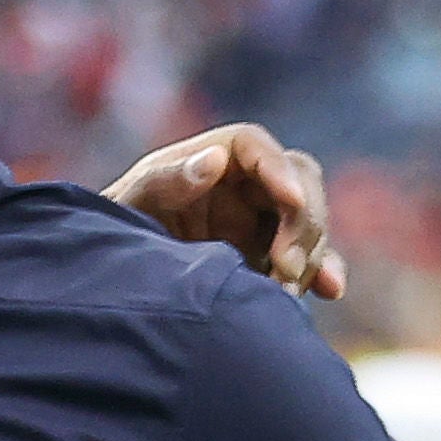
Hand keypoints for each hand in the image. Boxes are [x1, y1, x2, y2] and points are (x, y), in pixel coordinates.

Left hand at [108, 125, 342, 297]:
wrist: (112, 282)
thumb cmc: (113, 229)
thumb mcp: (128, 204)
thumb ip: (164, 182)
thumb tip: (213, 160)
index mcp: (211, 158)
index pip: (255, 147)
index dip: (278, 167)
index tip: (289, 198)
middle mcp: (244, 185)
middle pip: (299, 182)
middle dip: (302, 221)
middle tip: (282, 266)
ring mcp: (262, 223)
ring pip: (310, 223)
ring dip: (308, 256)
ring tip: (281, 293)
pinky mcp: (271, 260)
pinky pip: (310, 260)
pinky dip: (323, 272)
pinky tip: (329, 290)